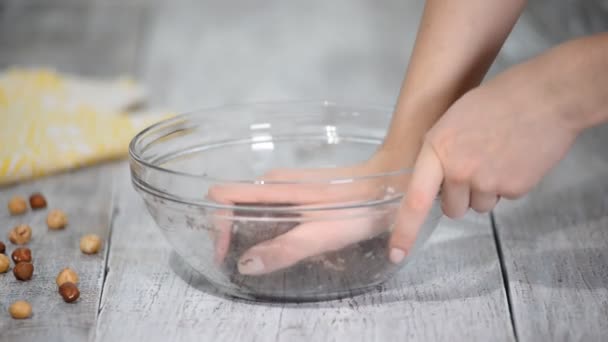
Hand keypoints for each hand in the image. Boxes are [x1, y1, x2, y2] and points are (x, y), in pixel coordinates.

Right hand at [207, 150, 412, 274]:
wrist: (391, 182)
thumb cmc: (357, 209)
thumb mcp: (322, 235)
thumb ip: (283, 249)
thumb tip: (245, 264)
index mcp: (274, 188)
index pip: (223, 197)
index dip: (218, 227)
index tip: (227, 255)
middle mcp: (275, 181)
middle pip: (234, 201)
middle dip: (232, 232)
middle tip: (244, 261)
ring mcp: (288, 183)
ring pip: (252, 204)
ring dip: (249, 230)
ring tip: (263, 255)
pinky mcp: (301, 187)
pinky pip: (270, 205)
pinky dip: (267, 224)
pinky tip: (284, 240)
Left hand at [388, 62, 580, 262]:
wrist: (546, 96)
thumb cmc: (497, 100)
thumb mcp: (453, 119)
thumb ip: (441, 151)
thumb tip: (436, 178)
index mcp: (437, 150)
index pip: (415, 200)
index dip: (404, 230)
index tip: (396, 254)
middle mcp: (457, 171)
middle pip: (452, 208)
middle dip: (460, 196)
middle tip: (475, 166)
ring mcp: (486, 182)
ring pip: (479, 206)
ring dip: (486, 190)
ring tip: (499, 157)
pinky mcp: (514, 189)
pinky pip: (505, 197)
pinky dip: (510, 184)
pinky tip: (516, 158)